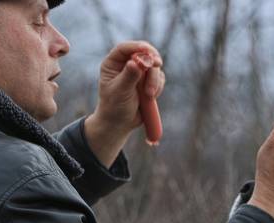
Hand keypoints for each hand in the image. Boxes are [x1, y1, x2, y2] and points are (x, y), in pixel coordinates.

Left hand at [84, 41, 165, 167]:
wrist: (120, 123)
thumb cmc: (114, 107)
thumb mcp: (120, 91)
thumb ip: (129, 76)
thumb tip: (135, 62)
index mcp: (113, 64)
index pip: (125, 48)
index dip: (138, 47)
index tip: (148, 52)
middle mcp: (126, 65)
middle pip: (144, 54)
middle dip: (152, 63)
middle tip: (158, 65)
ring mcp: (139, 74)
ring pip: (154, 68)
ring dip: (155, 81)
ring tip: (149, 96)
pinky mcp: (149, 82)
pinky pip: (160, 78)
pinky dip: (158, 87)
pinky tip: (150, 98)